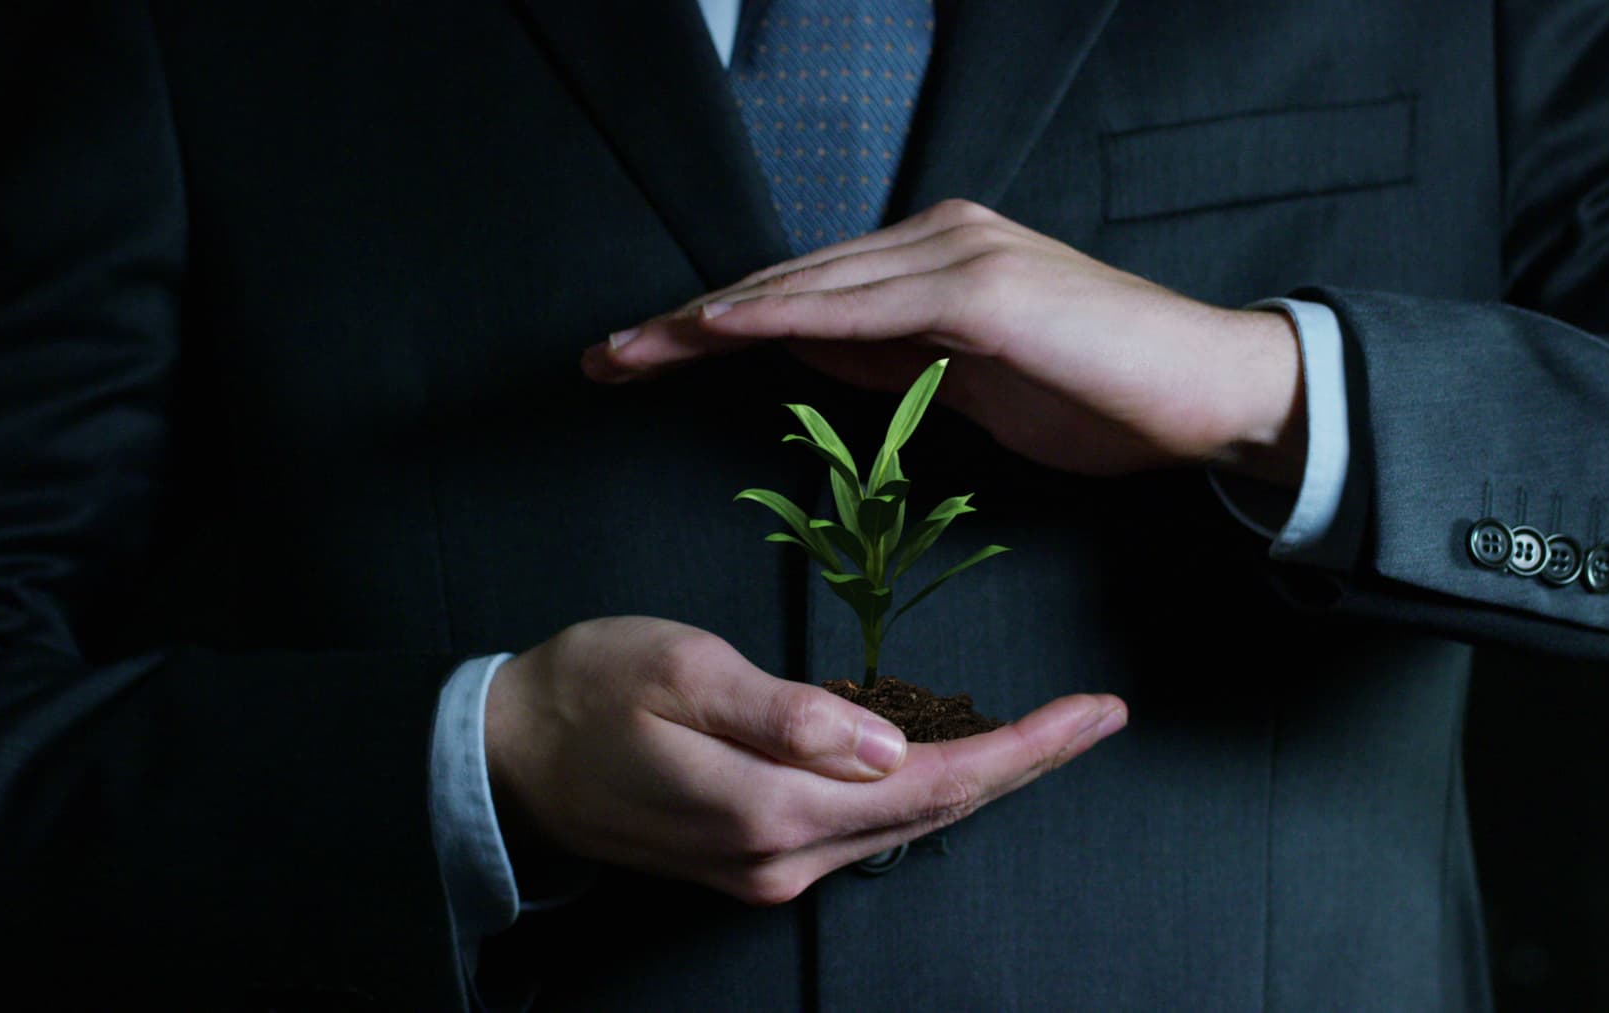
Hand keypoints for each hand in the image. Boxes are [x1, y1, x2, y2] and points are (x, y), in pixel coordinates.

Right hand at [485, 616, 1125, 904]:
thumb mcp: (685, 674)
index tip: (1095, 712)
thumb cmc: (590, 689)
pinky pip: (862, 824)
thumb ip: (789, 715)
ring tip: (1046, 726)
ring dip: (980, 774)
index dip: (1025, 749)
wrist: (510, 753)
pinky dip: (919, 786)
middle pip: (937, 811)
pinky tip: (945, 747)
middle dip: (1026, 763)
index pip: (935, 784)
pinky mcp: (753, 861)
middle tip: (1098, 715)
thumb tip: (892, 747)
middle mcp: (783, 861)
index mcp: (772, 812)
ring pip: (905, 822)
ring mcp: (768, 872)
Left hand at [584, 200, 1306, 484]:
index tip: (644, 360)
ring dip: (712, 319)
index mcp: (933, 263)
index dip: (715, 326)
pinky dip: (784, 315)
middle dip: (687, 323)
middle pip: (785, 280)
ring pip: (808, 284)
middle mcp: (936, 241)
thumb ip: (888, 358)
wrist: (1211, 391)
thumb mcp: (970, 384)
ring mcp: (958, 256)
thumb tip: (804, 347)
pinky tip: (722, 330)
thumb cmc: (1103, 395)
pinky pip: (862, 304)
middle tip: (604, 358)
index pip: (801, 293)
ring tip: (635, 351)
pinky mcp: (982, 289)